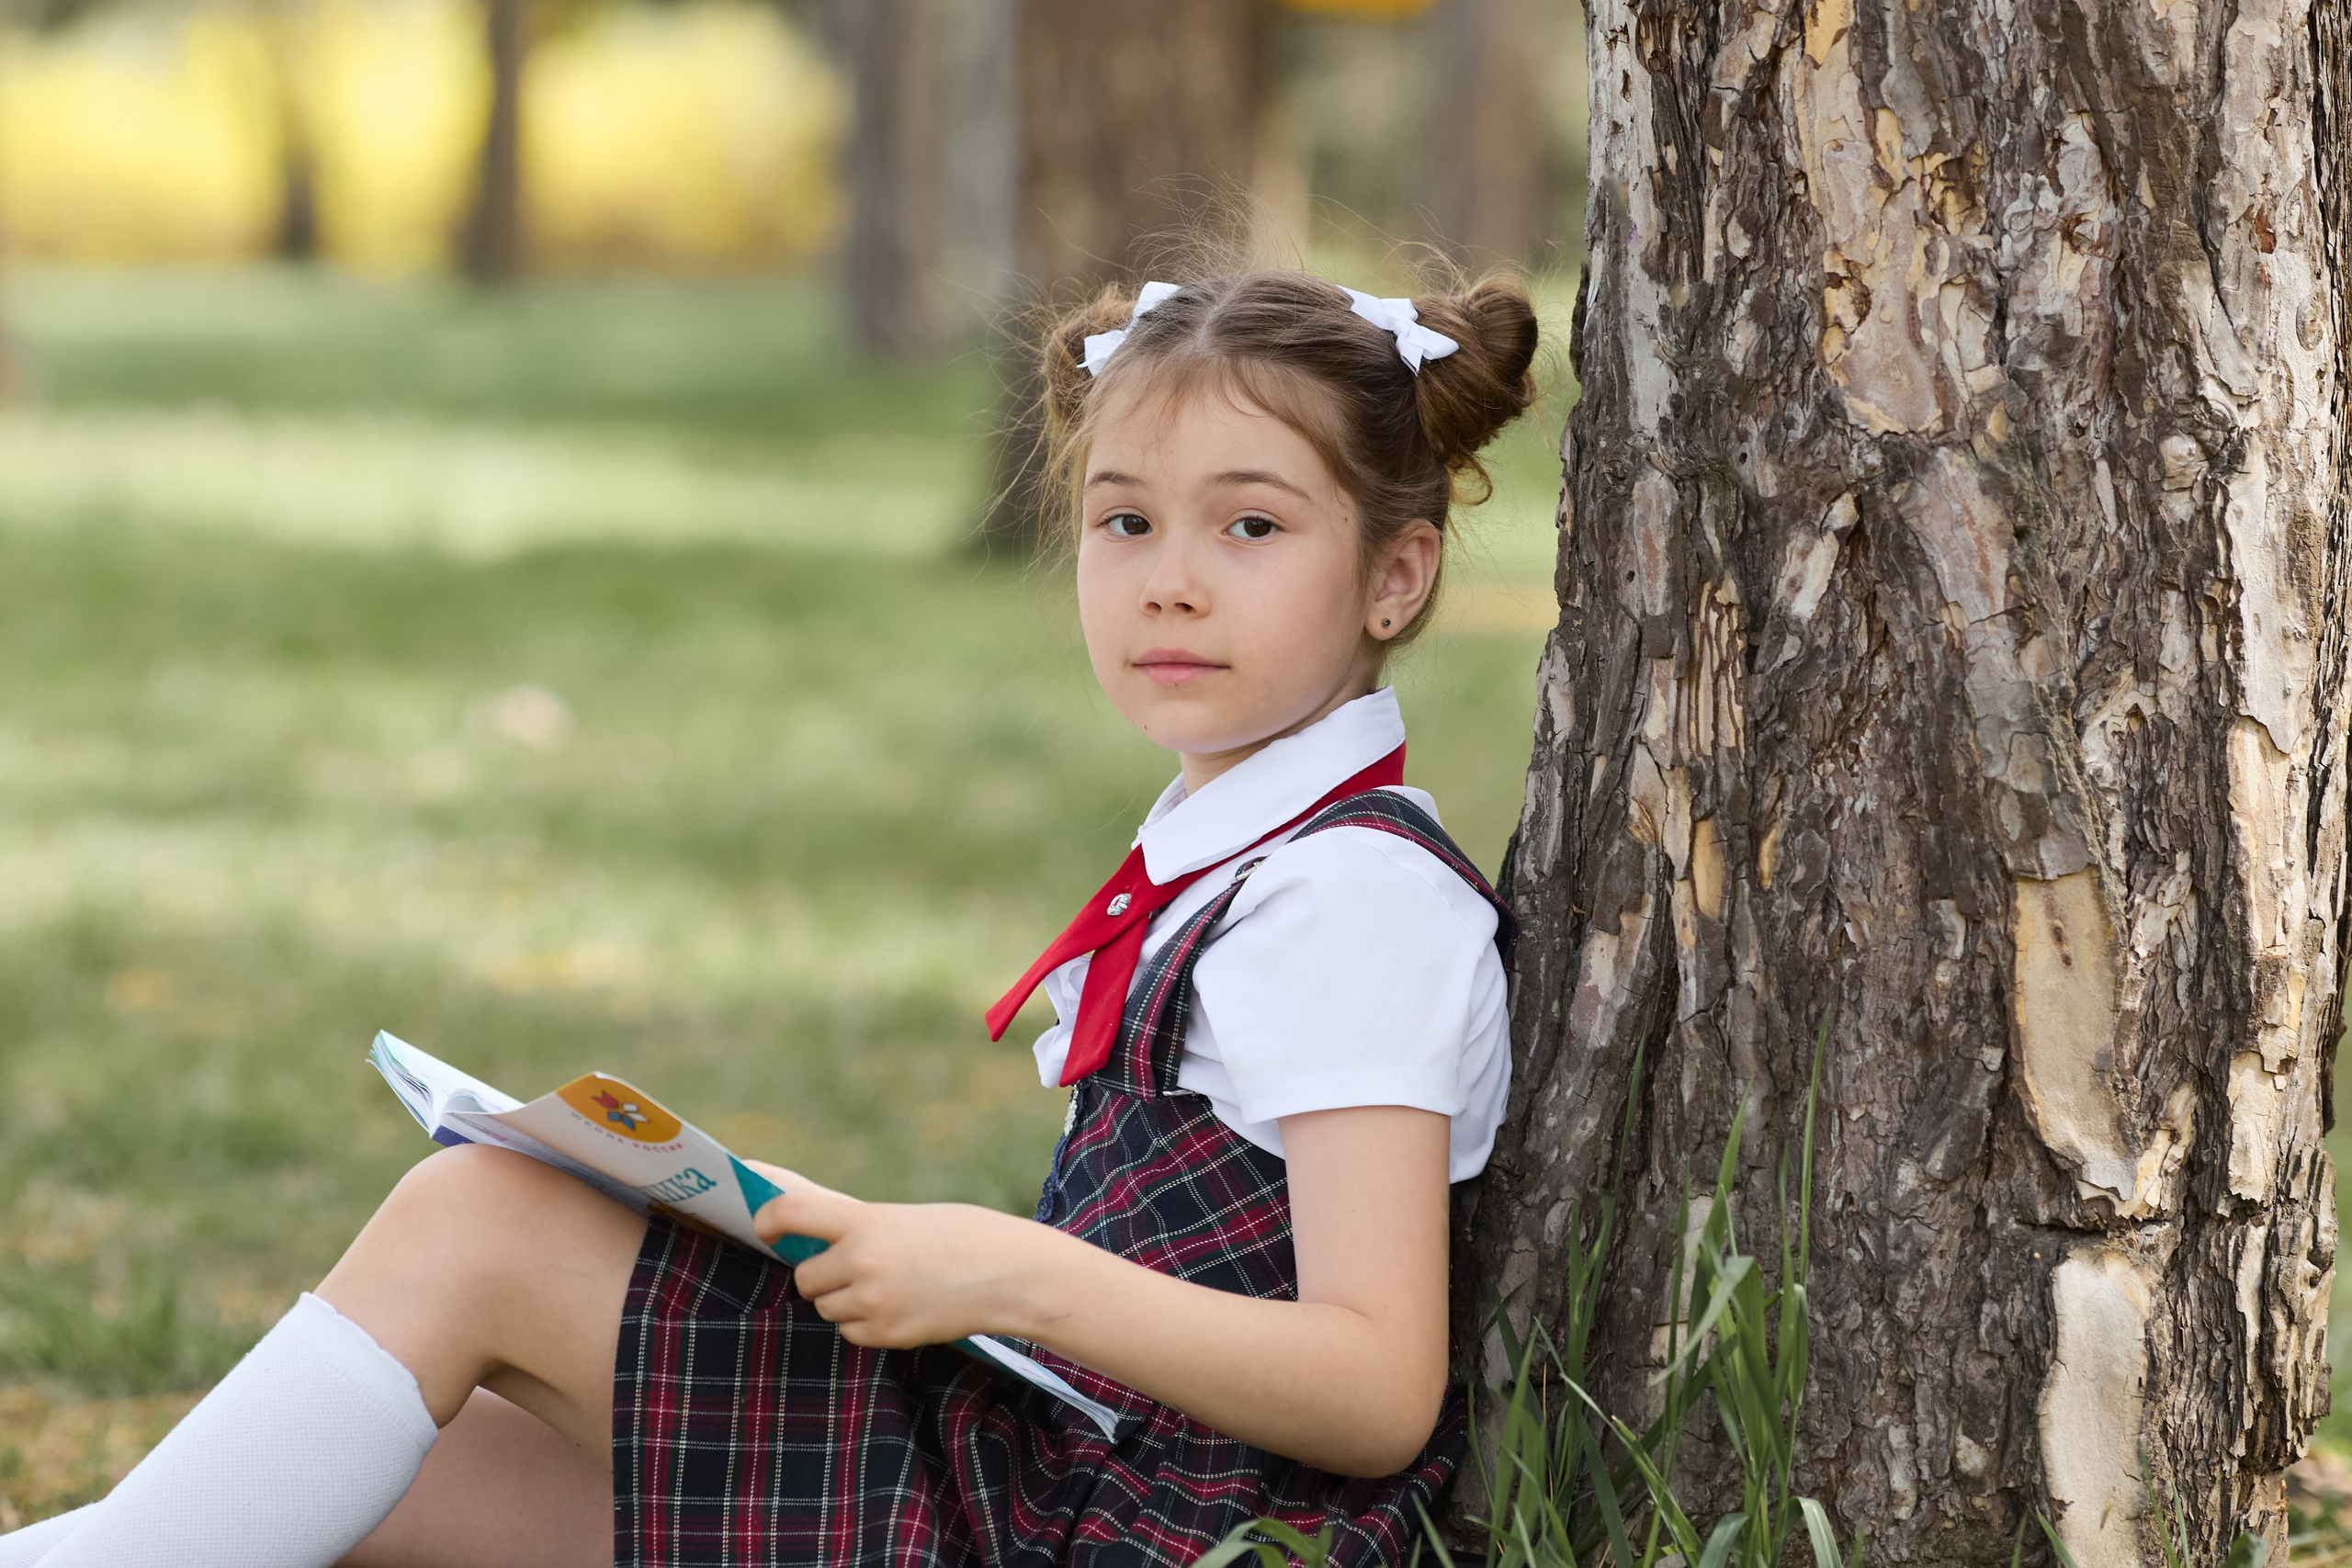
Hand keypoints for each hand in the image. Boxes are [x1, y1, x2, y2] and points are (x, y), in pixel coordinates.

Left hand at [749, 1165, 1057, 1348]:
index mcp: (866, 1222)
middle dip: (821, 1274)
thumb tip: (802, 1231)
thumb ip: (856, 1227)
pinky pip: (850, 1332)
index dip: (767, 1220)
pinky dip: (864, 1323)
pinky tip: (899, 1306)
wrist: (1008, 1273)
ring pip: (826, 1308)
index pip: (791, 1213)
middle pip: (805, 1278)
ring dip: (843, 1300)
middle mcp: (862, 1263)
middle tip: (851, 1266)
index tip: (762, 1226)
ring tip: (886, 1284)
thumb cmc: (960, 1235)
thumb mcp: (903, 1218)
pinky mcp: (886, 1335)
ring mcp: (873, 1303)